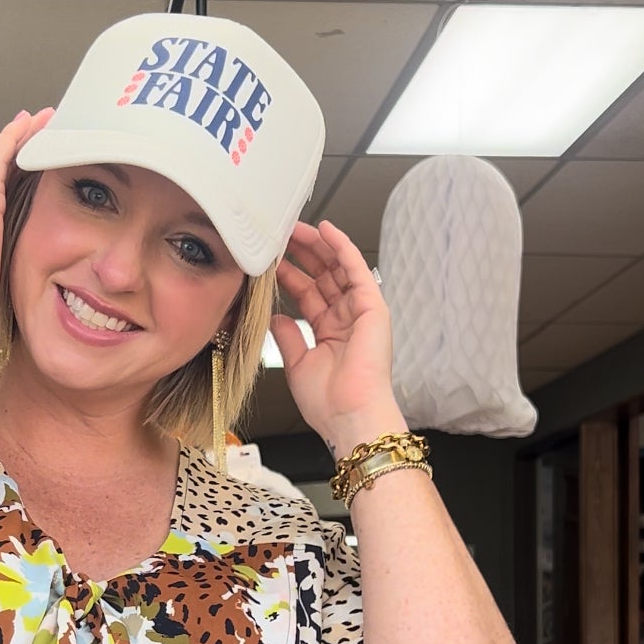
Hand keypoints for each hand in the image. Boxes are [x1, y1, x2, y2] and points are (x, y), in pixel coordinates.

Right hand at [0, 107, 53, 344]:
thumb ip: (3, 277)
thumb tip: (19, 290)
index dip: (7, 176)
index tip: (23, 164)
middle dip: (12, 150)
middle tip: (33, 129)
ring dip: (19, 137)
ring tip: (39, 120)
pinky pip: (0, 157)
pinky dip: (15, 138)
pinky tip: (30, 124)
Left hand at [269, 220, 403, 451]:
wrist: (349, 415)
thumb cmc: (328, 401)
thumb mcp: (298, 364)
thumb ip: (288, 337)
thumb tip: (276, 318)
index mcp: (330, 333)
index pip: (308, 294)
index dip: (290, 275)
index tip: (270, 260)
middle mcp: (346, 318)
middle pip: (323, 276)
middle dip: (302, 254)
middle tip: (280, 236)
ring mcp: (360, 310)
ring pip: (337, 267)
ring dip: (317, 245)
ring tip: (294, 227)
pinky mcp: (372, 306)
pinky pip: (356, 268)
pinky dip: (341, 247)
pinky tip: (325, 229)